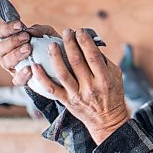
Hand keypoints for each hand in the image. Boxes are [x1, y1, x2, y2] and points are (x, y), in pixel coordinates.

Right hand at [0, 21, 58, 85]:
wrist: (65, 63)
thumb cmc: (52, 45)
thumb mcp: (48, 34)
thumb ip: (39, 30)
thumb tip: (30, 30)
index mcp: (11, 41)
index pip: (1, 33)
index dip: (6, 28)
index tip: (19, 25)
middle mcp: (9, 54)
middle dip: (11, 41)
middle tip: (26, 37)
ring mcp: (14, 68)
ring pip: (5, 62)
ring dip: (15, 54)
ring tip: (28, 49)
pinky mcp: (22, 80)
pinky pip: (17, 80)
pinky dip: (22, 74)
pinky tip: (29, 68)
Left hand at [31, 28, 129, 144]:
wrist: (108, 120)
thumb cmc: (113, 94)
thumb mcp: (116, 75)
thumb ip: (104, 60)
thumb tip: (90, 43)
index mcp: (105, 79)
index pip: (93, 56)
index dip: (85, 41)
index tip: (79, 31)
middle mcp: (91, 87)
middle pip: (77, 61)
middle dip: (70, 43)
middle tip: (66, 32)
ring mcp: (77, 95)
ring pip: (62, 73)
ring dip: (56, 56)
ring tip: (52, 44)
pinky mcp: (67, 102)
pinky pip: (51, 88)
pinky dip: (42, 77)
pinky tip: (35, 66)